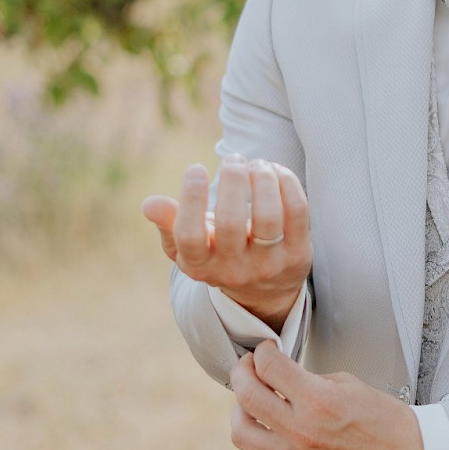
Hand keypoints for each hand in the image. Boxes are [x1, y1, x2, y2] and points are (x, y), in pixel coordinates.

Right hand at [142, 156, 311, 331]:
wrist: (265, 290)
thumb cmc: (218, 254)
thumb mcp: (188, 246)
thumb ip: (169, 223)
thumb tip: (149, 204)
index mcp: (200, 266)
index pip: (189, 236)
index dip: (191, 199)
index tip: (196, 168)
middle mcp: (234, 270)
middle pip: (230, 222)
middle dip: (231, 181)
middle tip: (232, 159)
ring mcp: (269, 264)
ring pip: (268, 216)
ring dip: (262, 179)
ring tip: (256, 163)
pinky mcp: (299, 254)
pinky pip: (297, 212)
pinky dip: (287, 183)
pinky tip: (276, 171)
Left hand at [230, 341, 425, 449]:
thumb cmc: (386, 421)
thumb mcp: (348, 384)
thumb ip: (308, 380)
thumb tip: (281, 376)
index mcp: (319, 401)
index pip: (269, 367)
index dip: (263, 352)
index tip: (266, 351)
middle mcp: (303, 433)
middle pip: (247, 396)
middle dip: (242, 373)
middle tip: (249, 368)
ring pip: (241, 432)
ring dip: (242, 411)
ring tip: (252, 403)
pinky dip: (253, 449)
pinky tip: (265, 437)